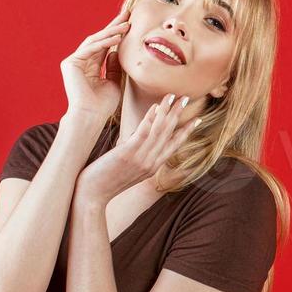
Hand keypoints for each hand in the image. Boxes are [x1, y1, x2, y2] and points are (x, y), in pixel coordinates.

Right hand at [61, 7, 130, 122]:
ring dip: (111, 32)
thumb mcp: (114, 81)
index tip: (131, 22)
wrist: (92, 116)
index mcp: (90, 66)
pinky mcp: (70, 63)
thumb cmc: (103, 104)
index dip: (117, 33)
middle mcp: (80, 61)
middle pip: (99, 39)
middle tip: (128, 14)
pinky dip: (104, 43)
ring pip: (95, 42)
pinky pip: (90, 49)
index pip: (105, 45)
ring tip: (127, 25)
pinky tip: (117, 38)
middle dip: (114, 26)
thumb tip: (118, 51)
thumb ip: (115, 66)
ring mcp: (74, 61)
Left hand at [74, 94, 197, 204]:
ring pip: (159, 131)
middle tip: (187, 98)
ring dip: (167, 111)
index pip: (175, 145)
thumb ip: (137, 152)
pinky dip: (150, 119)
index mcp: (153, 166)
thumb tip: (139, 135)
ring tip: (173, 96)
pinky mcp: (128, 154)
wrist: (92, 196)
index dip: (187, 131)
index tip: (198, 119)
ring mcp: (141, 159)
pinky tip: (155, 106)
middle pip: (170, 134)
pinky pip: (143, 133)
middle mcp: (152, 162)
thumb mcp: (128, 167)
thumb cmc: (105, 181)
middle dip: (179, 114)